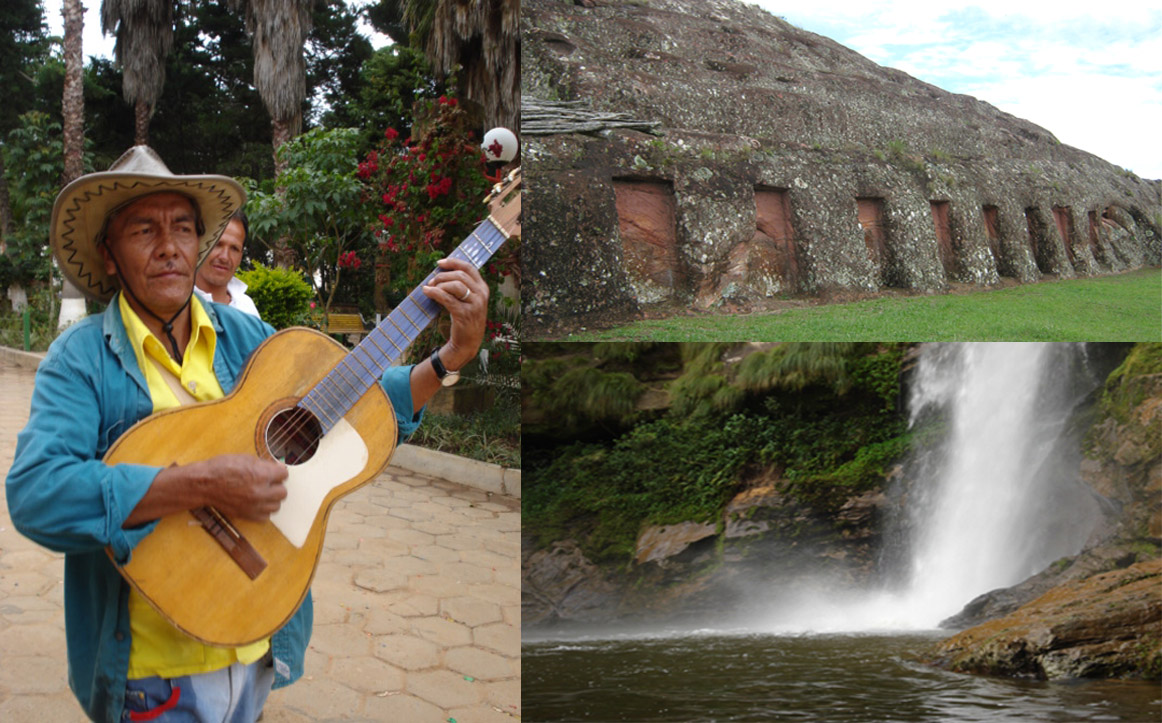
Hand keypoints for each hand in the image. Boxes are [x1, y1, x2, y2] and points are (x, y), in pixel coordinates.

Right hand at [125, 454, 287, 528]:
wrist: (204, 484)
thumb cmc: (222, 468)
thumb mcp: (245, 459)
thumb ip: (264, 465)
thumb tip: (278, 468)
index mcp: (261, 475)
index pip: (284, 475)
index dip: (278, 472)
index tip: (273, 472)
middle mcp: (260, 492)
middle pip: (282, 492)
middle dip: (276, 486)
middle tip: (267, 482)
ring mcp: (254, 506)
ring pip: (276, 506)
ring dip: (270, 499)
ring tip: (261, 493)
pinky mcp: (247, 515)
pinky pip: (265, 516)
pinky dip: (262, 510)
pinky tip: (255, 502)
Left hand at [421, 256, 488, 369]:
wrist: (468, 343)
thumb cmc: (465, 319)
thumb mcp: (469, 300)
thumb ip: (462, 286)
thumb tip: (441, 272)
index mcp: (483, 288)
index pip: (469, 268)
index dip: (453, 262)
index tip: (439, 263)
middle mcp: (481, 295)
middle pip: (460, 275)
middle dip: (442, 275)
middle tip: (431, 281)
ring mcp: (474, 305)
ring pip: (455, 285)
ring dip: (439, 284)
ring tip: (429, 287)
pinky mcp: (464, 314)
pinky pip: (447, 298)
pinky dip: (435, 293)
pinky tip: (427, 292)